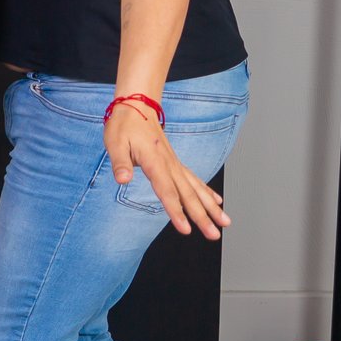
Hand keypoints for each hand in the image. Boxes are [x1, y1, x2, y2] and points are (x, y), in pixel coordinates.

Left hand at [105, 103, 230, 239]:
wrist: (137, 106)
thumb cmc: (124, 125)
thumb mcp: (114, 142)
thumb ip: (120, 162)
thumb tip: (122, 179)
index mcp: (155, 162)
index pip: (167, 192)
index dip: (177, 212)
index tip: (187, 229)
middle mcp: (169, 164)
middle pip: (188, 195)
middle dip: (202, 217)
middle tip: (214, 235)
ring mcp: (175, 163)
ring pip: (196, 189)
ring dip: (211, 207)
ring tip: (225, 223)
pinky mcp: (175, 162)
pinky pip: (195, 180)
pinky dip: (207, 192)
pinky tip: (217, 202)